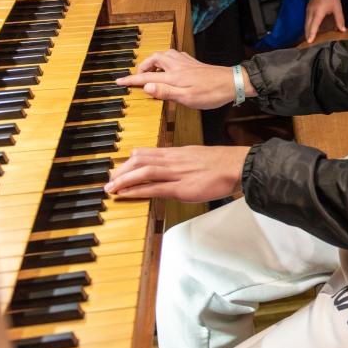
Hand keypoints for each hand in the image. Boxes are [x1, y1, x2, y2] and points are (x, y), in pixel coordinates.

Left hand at [105, 145, 247, 200]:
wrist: (239, 166)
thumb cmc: (222, 164)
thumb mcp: (197, 158)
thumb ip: (182, 163)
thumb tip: (171, 170)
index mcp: (176, 153)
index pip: (145, 153)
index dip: (128, 161)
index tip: (119, 169)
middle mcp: (173, 160)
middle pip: (139, 160)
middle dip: (120, 170)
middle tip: (109, 180)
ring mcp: (177, 173)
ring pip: (143, 172)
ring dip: (123, 180)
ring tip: (111, 189)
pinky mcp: (182, 188)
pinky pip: (155, 188)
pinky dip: (137, 190)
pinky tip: (126, 195)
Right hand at [116, 49, 247, 108]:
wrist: (233, 83)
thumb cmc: (211, 93)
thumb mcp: (187, 98)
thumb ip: (165, 92)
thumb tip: (146, 86)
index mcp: (174, 76)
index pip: (146, 77)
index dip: (131, 80)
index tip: (118, 81)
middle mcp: (178, 66)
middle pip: (154, 59)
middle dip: (143, 66)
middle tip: (138, 76)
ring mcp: (186, 63)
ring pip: (164, 54)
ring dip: (154, 61)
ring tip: (152, 71)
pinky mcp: (194, 63)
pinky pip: (175, 55)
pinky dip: (166, 59)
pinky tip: (170, 66)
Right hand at [304, 0, 344, 42]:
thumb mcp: (337, 8)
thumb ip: (339, 19)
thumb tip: (343, 30)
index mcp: (318, 12)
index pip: (314, 25)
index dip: (312, 33)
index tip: (309, 41)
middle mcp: (311, 12)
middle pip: (307, 26)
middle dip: (308, 34)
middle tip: (308, 43)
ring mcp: (308, 10)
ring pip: (306, 23)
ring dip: (307, 31)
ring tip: (309, 38)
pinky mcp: (308, 8)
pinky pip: (306, 19)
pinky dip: (307, 25)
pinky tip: (310, 29)